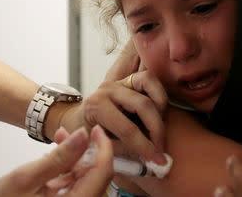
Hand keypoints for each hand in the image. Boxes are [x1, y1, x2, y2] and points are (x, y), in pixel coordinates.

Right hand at [0, 125, 113, 196]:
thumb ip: (58, 157)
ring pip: (84, 178)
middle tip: (74, 132)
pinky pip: (73, 184)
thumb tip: (82, 135)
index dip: (102, 147)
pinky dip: (66, 168)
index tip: (96, 129)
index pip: (103, 173)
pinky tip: (55, 154)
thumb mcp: (25, 178)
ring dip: (75, 157)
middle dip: (85, 150)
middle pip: (96, 175)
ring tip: (60, 138)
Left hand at [59, 41, 167, 164]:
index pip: (127, 128)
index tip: (157, 159)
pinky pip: (150, 80)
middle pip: (143, 105)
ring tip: (159, 127)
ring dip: (160, 107)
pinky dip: (158, 94)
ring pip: (149, 83)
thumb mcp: (99, 148)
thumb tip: (148, 161)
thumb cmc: (88, 137)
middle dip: (157, 129)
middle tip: (161, 147)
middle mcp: (108, 89)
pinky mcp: (129, 79)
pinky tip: (158, 113)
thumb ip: (122, 153)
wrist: (80, 121)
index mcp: (96, 106)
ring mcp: (119, 81)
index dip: (145, 146)